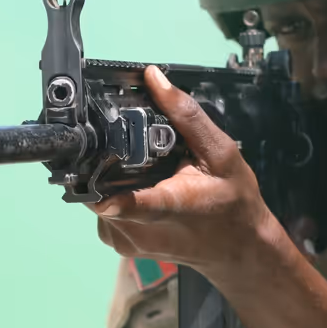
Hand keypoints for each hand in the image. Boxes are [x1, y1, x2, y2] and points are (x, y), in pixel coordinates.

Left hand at [88, 66, 288, 273]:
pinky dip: (113, 192)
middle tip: (129, 145)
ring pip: (95, 195)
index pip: (126, 200)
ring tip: (140, 168)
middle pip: (97, 183)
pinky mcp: (119, 244)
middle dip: (106, 159)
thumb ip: (186, 115)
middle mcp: (138, 228)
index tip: (86, 159)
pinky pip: (101, 208)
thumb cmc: (234, 203)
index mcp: (168, 206)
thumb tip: (154, 78)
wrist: (239, 249)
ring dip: (110, 176)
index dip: (101, 179)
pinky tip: (138, 186)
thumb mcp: (221, 153)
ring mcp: (125, 240)